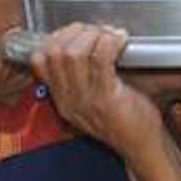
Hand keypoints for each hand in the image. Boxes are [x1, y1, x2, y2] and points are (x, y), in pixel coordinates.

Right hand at [31, 24, 168, 159]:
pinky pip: (100, 58)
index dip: (56, 38)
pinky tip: (120, 40)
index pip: (39, 60)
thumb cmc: (126, 122)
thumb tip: (83, 43)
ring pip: (73, 53)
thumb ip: (81, 80)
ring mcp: (86, 100)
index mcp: (62, 99)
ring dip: (92, 35)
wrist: (142, 148)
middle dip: (75, 32)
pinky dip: (110, 42)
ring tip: (108, 35)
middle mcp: (69, 100)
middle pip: (54, 52)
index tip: (76, 32)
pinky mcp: (106, 98)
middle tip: (96, 31)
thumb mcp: (92, 102)